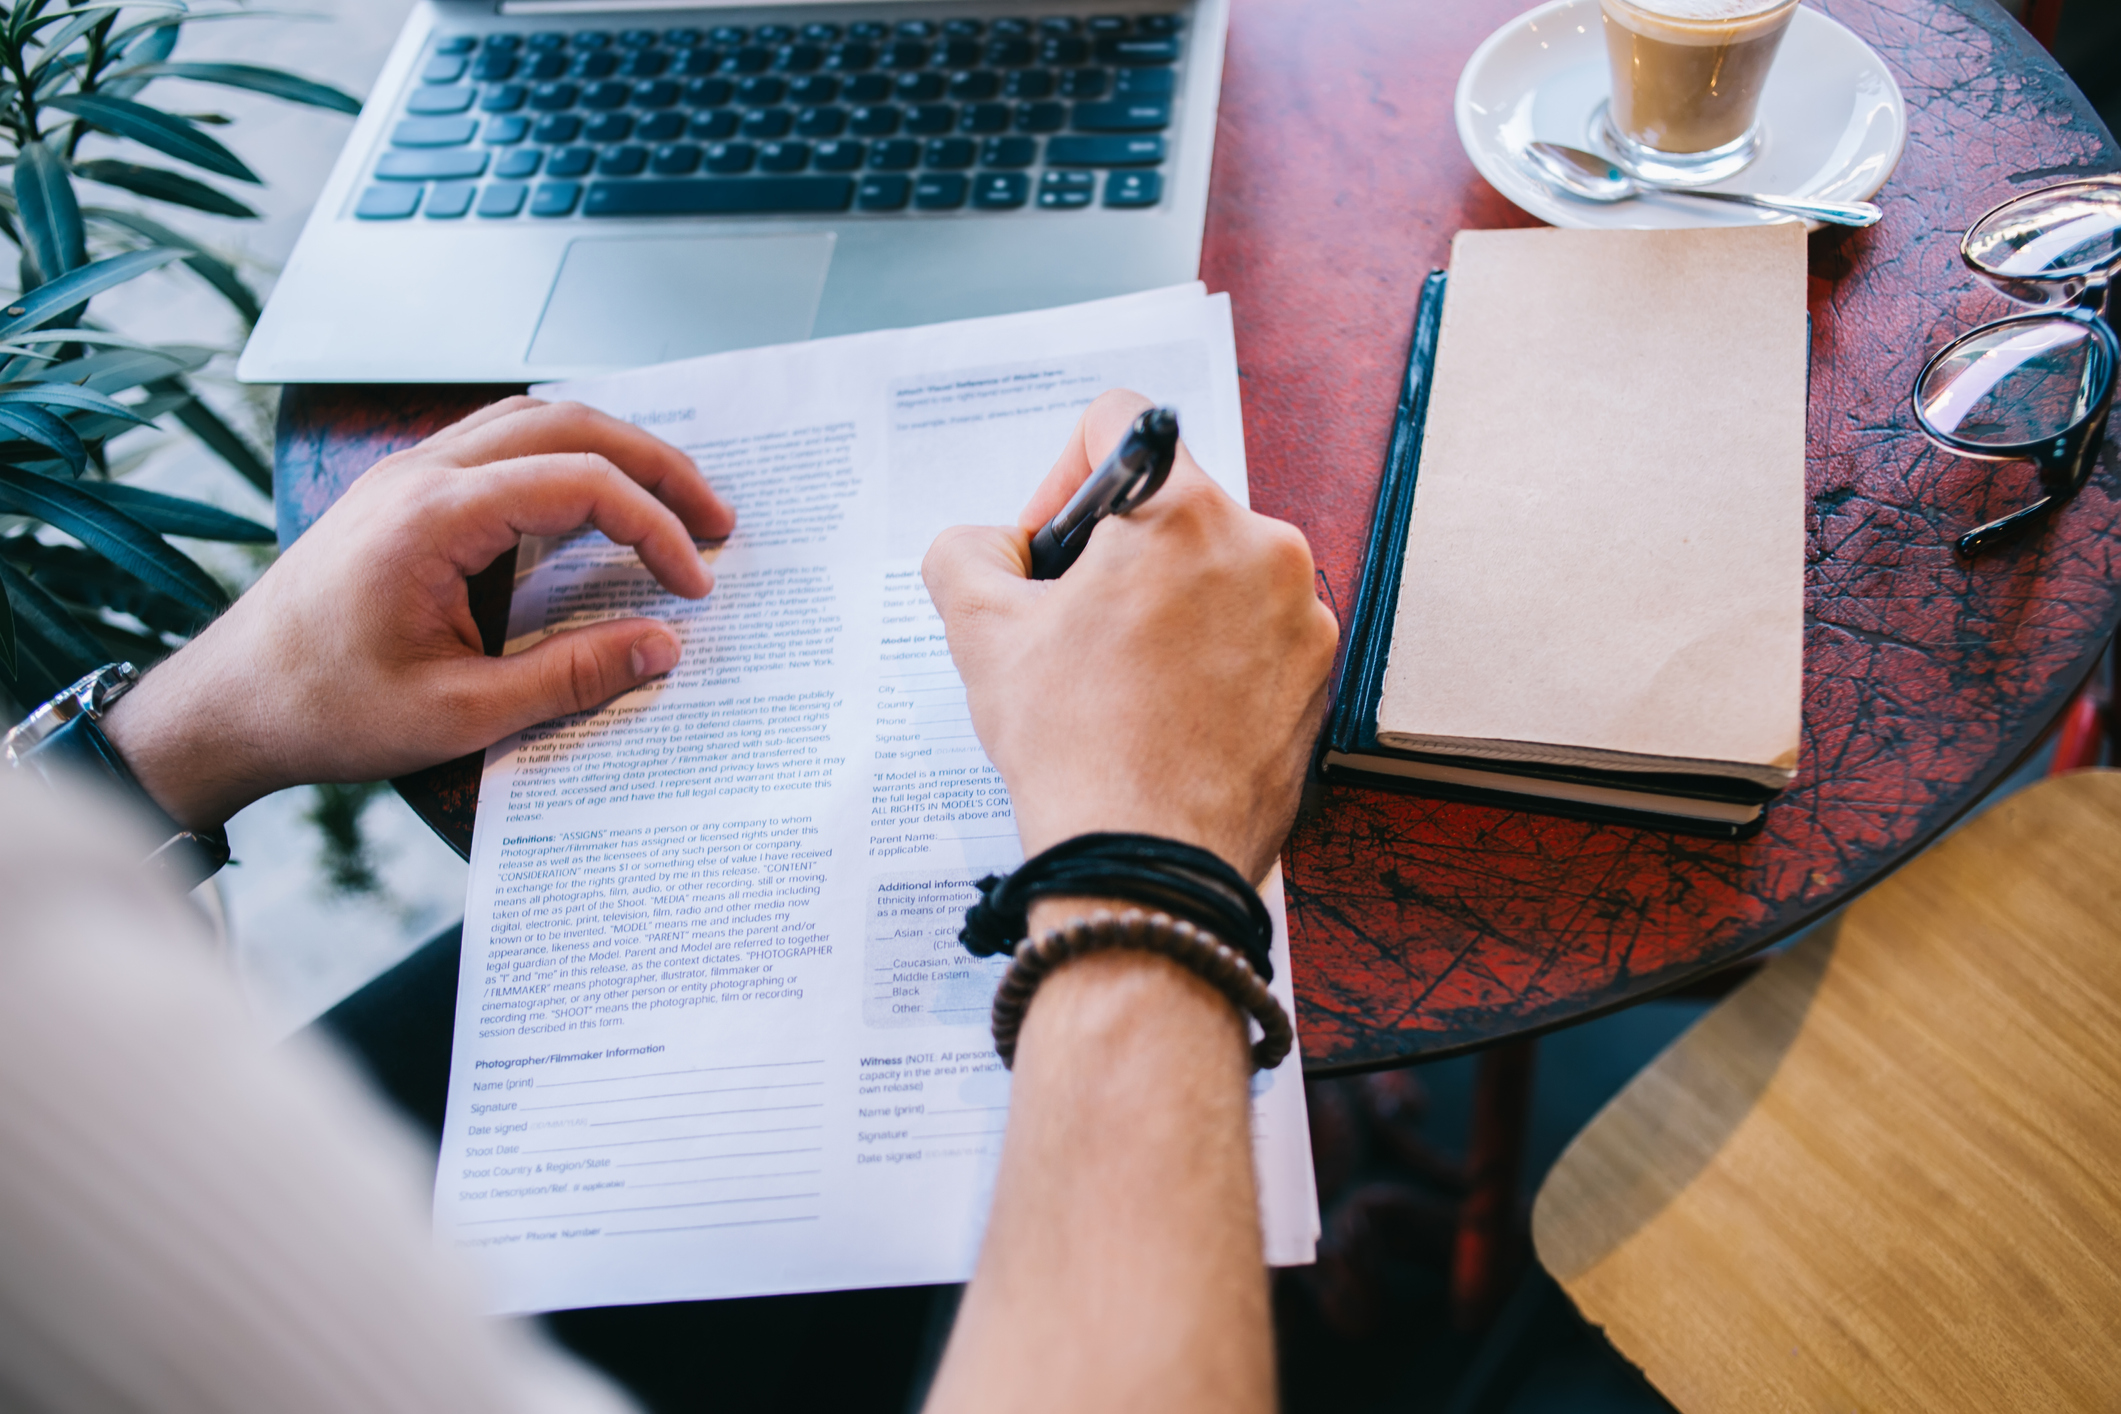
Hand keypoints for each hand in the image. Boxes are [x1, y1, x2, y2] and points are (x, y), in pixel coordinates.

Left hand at [104, 396, 733, 829]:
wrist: (226, 707)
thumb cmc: (324, 710)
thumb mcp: (458, 713)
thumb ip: (569, 677)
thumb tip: (663, 648)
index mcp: (434, 516)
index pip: (580, 484)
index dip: (655, 528)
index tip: (694, 586)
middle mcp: (421, 473)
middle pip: (568, 424)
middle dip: (656, 465)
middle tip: (717, 518)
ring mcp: (408, 474)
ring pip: (534, 420)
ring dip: (612, 451)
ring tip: (670, 503)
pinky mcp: (404, 494)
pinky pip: (500, 444)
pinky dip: (565, 459)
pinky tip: (595, 503)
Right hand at [921, 390, 1337, 883]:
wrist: (1146, 864)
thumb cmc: (1074, 748)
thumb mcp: (979, 632)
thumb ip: (968, 551)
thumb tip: (993, 546)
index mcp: (1183, 512)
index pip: (1118, 424)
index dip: (1061, 479)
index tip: (1049, 552)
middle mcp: (1262, 548)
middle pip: (1173, 509)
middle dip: (1116, 557)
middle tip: (1074, 630)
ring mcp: (1303, 619)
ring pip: (1217, 576)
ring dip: (1166, 609)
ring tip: (1120, 683)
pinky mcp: (1321, 681)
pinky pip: (1255, 637)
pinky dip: (1211, 660)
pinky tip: (1167, 716)